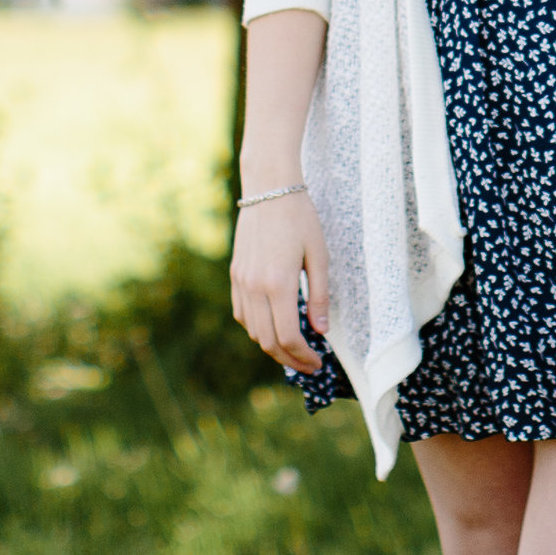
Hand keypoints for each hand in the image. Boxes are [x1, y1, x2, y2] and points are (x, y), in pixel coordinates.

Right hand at [229, 193, 330, 373]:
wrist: (269, 188)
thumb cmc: (300, 218)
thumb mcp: (319, 255)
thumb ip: (319, 296)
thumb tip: (320, 331)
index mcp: (279, 284)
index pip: (289, 337)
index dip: (304, 357)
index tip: (319, 362)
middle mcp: (255, 287)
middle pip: (268, 341)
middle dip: (290, 359)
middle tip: (309, 365)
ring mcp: (241, 281)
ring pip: (252, 330)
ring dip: (272, 346)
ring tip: (294, 349)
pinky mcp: (235, 274)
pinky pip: (242, 313)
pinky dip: (256, 328)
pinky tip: (273, 326)